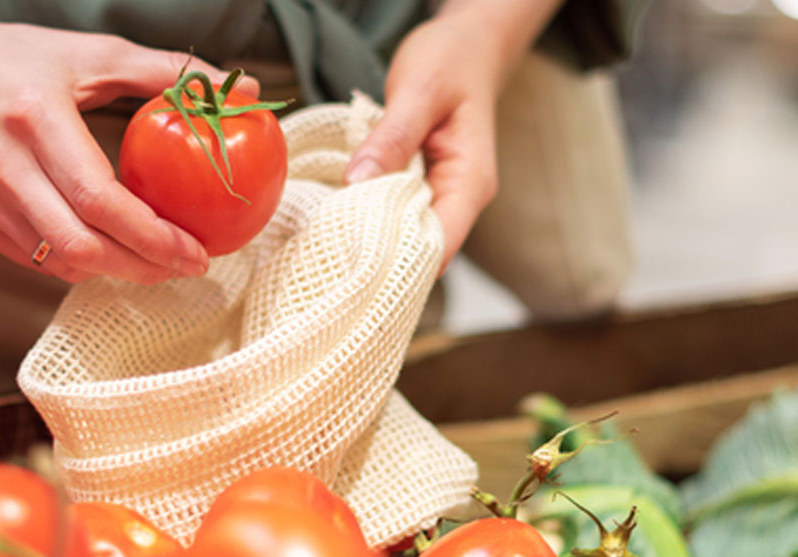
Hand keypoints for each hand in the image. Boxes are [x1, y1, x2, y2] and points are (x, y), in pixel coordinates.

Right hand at [0, 24, 258, 283]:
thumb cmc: (18, 59)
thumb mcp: (92, 53)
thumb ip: (167, 72)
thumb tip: (244, 90)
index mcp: (34, 119)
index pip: (99, 199)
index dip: (152, 236)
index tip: (197, 247)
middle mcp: (3, 166)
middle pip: (82, 245)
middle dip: (143, 266)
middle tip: (188, 263)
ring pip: (60, 261)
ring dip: (116, 271)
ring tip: (158, 261)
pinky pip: (38, 260)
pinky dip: (81, 264)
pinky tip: (113, 252)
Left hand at [344, 0, 561, 269]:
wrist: (469, 44)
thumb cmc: (451, 60)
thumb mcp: (419, 91)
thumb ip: (392, 137)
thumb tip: (358, 182)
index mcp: (470, 182)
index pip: (440, 244)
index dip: (399, 265)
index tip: (354, 271)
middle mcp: (462, 198)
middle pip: (423, 250)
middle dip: (379, 260)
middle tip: (327, 265)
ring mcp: (444, 195)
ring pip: (408, 235)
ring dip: (372, 242)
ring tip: (326, 248)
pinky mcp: (424, 186)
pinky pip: (398, 213)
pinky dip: (371, 218)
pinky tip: (338, 220)